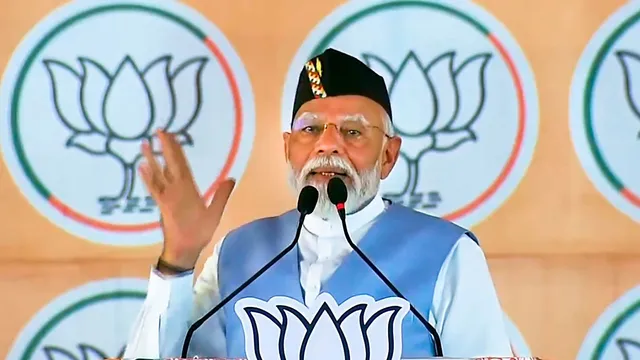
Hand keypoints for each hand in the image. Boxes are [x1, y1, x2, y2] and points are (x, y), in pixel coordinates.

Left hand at [138, 129, 234, 269]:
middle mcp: (174, 189)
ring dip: (150, 157)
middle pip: (168, 164)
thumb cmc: (199, 232)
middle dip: (164, 146)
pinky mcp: (160, 203)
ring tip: (144, 143)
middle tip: (158, 130)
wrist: (181, 249)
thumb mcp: (215, 215)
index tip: (171, 134)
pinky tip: (141, 167)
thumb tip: (231, 178)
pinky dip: (146, 176)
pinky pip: (152, 186)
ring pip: (156, 173)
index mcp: (187, 190)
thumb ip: (222, 196)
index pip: (181, 164)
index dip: (175, 148)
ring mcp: (165, 196)